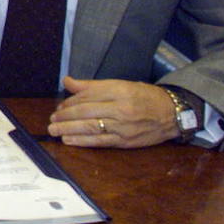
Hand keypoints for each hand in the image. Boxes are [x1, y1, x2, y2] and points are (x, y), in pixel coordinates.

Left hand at [47, 76, 178, 147]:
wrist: (171, 113)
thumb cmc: (144, 97)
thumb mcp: (120, 85)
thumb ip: (92, 86)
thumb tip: (67, 81)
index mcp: (119, 91)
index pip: (88, 95)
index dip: (70, 101)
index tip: (60, 105)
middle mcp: (121, 108)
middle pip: (86, 111)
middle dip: (65, 116)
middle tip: (52, 118)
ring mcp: (123, 126)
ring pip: (91, 127)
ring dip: (69, 129)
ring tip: (54, 129)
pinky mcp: (125, 141)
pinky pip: (100, 142)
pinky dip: (82, 141)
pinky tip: (69, 140)